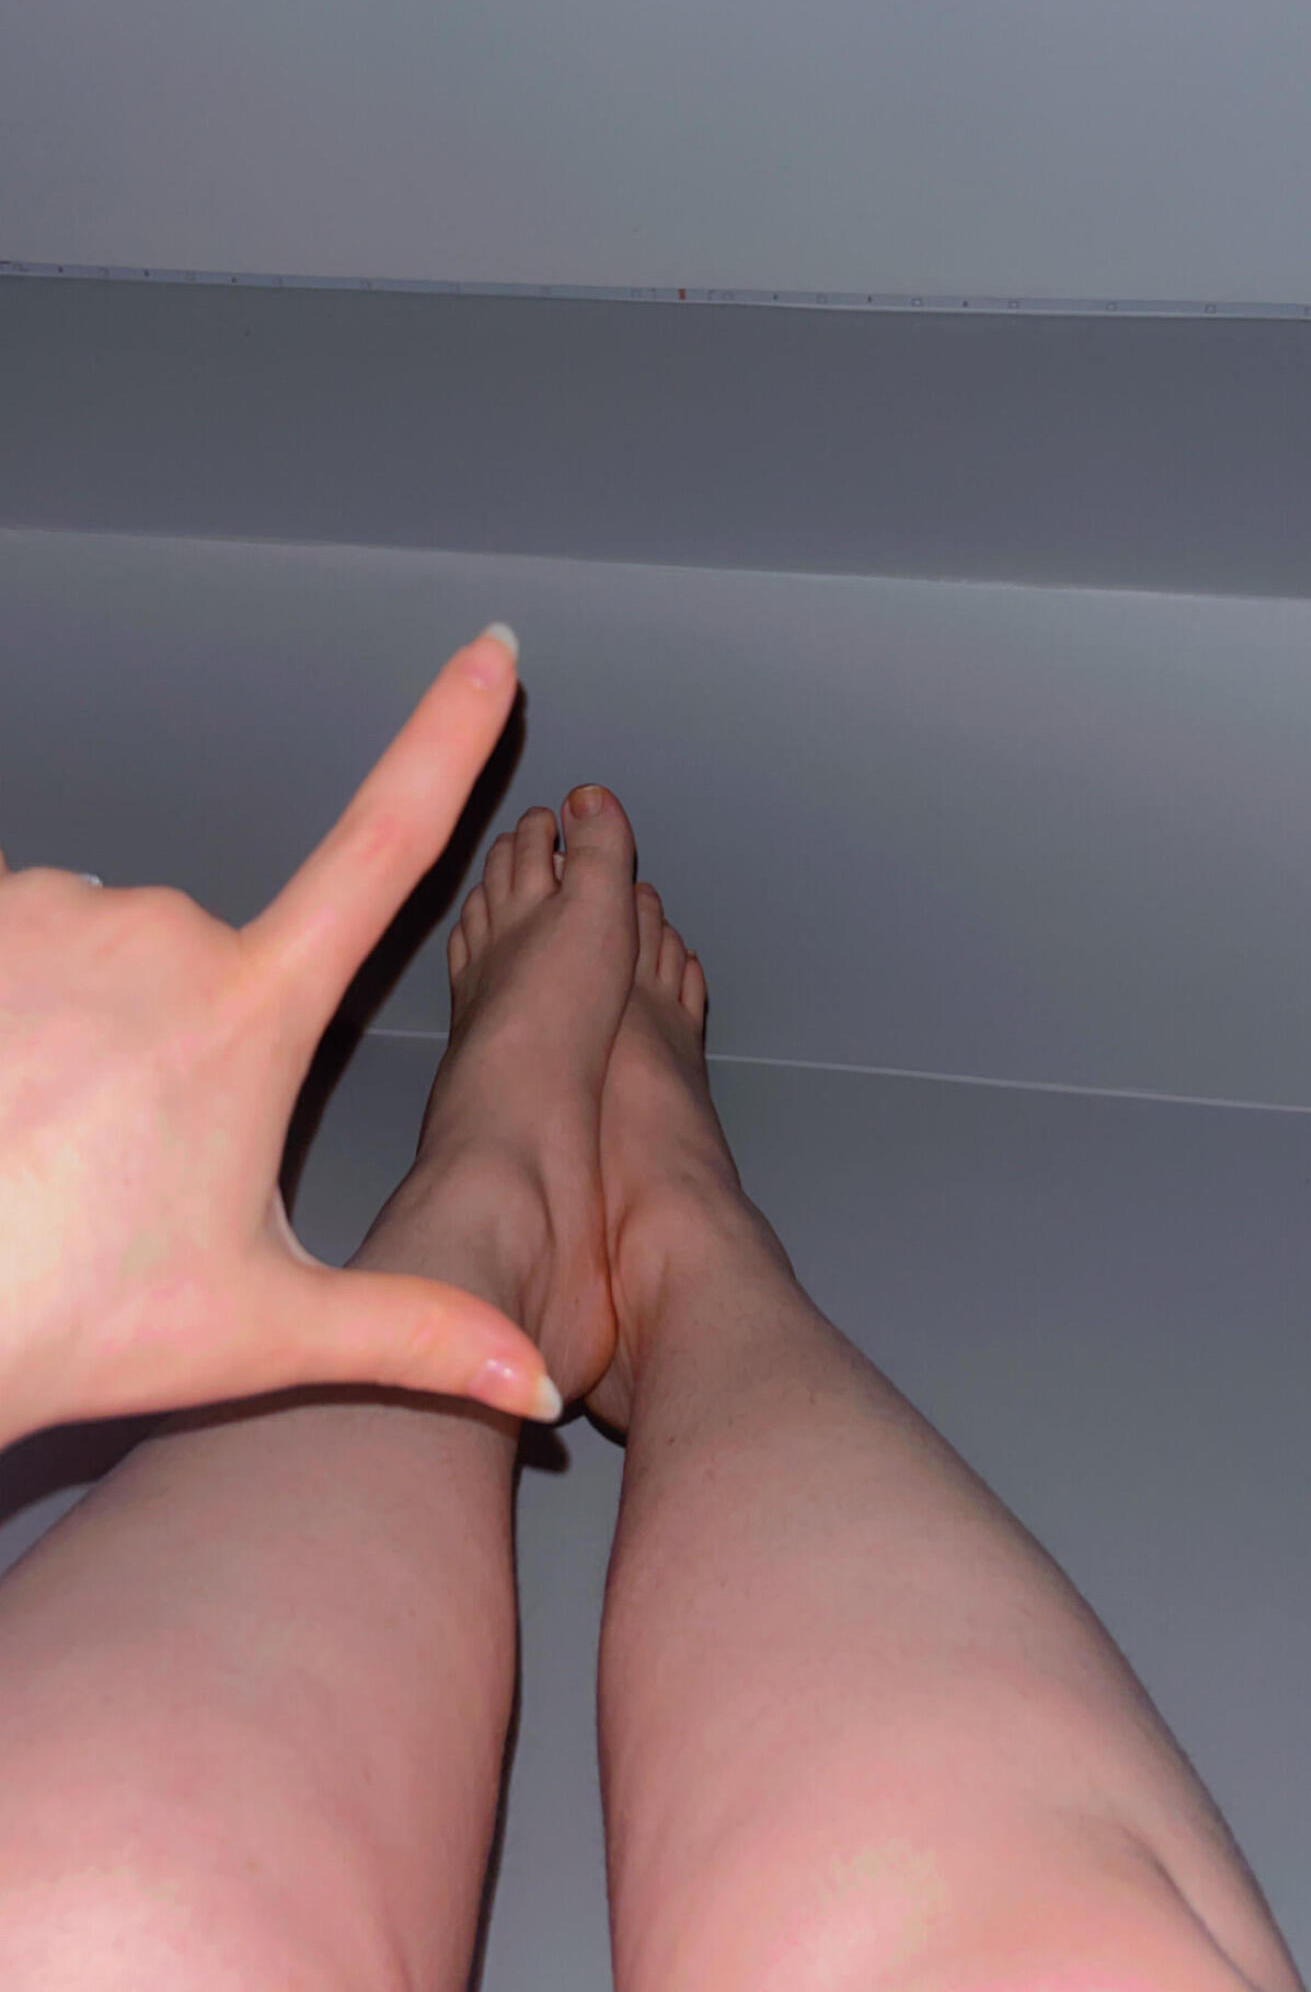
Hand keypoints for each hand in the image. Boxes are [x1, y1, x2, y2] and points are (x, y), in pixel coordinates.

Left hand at [0, 628, 561, 1445]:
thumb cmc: (63, 1312)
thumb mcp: (258, 1326)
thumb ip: (416, 1333)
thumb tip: (532, 1384)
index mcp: (254, 1012)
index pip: (386, 841)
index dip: (448, 736)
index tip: (489, 651)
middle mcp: (162, 932)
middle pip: (211, 952)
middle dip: (184, 1034)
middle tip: (132, 1160)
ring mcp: (55, 912)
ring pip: (106, 943)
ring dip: (91, 1017)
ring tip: (51, 1140)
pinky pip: (25, 932)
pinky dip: (21, 998)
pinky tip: (6, 1091)